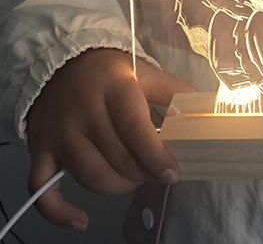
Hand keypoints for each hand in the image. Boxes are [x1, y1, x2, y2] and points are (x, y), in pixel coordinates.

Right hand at [26, 48, 194, 230]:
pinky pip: (42, 188)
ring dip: (117, 187)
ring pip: (90, 176)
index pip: (135, 130)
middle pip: (117, 159)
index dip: (156, 157)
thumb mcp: (143, 70)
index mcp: (114, 88)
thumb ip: (174, 90)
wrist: (59, 60)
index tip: (172, 174)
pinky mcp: (39, 148)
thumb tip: (204, 110)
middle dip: (143, 173)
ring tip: (132, 180)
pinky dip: (59, 212)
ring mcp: (59, 133)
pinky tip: (81, 220)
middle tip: (155, 172)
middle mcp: (83, 112)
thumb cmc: (107, 70)